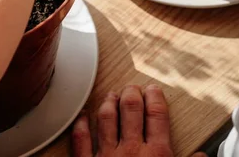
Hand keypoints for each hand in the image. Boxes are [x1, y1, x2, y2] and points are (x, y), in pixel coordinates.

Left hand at [72, 85, 206, 156]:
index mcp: (157, 155)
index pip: (156, 116)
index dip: (155, 98)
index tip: (153, 90)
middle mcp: (132, 151)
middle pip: (131, 111)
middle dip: (132, 94)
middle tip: (132, 87)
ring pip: (106, 119)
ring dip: (109, 103)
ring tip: (111, 94)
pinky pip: (81, 142)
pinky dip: (81, 127)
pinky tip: (82, 117)